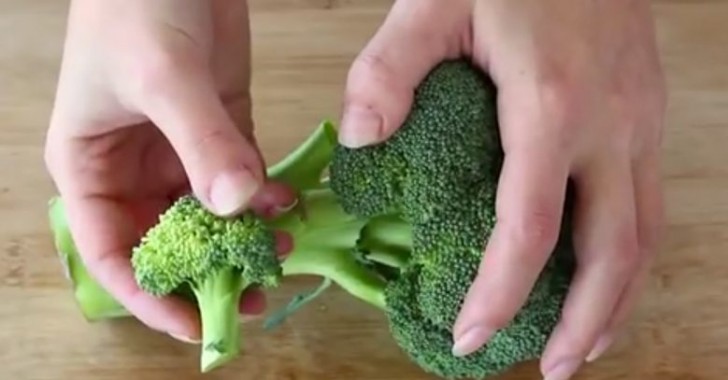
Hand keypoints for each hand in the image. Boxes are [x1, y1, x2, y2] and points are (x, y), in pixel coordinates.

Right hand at [44, 0, 294, 341]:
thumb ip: (203, 143)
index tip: (194, 324)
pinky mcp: (221, 129)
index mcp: (91, 167)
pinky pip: (241, 177)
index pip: (111, 252)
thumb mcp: (163, 78)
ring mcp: (181, 151)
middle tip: (253, 297)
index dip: (148, 296)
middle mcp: (134, 169)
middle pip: (167, 242)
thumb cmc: (135, 6)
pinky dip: (262, 197)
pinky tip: (285, 207)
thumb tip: (238, 207)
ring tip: (279, 253)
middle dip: (206, 273)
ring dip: (241, 238)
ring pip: (209, 215)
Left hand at [338, 0, 665, 377]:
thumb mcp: (431, 3)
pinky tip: (602, 269)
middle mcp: (611, 125)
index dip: (499, 293)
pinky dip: (627, 252)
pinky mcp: (646, 112)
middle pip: (613, 251)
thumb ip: (388, 71)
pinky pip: (648, 200)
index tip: (469, 336)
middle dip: (583, 321)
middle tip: (549, 370)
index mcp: (553, 106)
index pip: (530, 229)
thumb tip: (362, 139)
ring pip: (646, 233)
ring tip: (584, 343)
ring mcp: (640, 120)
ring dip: (618, 298)